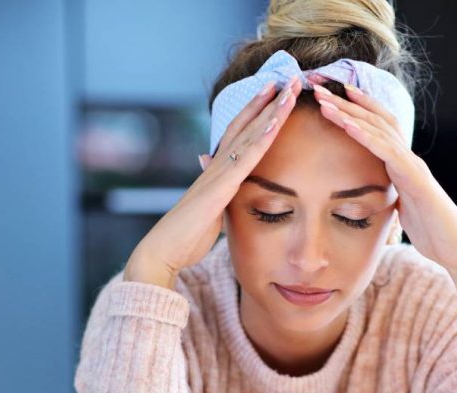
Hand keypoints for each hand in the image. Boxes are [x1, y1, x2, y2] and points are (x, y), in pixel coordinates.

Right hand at [123, 76, 303, 286]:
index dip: (257, 111)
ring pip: (249, 134)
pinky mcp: (222, 186)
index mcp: (215, 171)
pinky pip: (247, 157)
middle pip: (246, 124)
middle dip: (269, 101)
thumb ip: (220, 196)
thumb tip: (222, 187)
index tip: (275, 92)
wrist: (165, 250)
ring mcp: (218, 173)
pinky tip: (277, 122)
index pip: (239, 133)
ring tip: (291, 89)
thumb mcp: (211, 212)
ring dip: (272, 110)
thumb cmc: (187, 237)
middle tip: (290, 78)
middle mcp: (216, 165)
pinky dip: (263, 137)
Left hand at [310, 83, 456, 280]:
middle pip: (376, 120)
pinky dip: (367, 136)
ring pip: (380, 130)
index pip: (378, 127)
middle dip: (347, 102)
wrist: (456, 248)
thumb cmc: (431, 232)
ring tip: (326, 102)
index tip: (332, 95)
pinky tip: (348, 125)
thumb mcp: (401, 208)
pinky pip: (388, 152)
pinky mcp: (416, 178)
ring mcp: (414, 165)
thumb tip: (372, 196)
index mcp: (403, 164)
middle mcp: (409, 158)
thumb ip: (389, 194)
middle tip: (320, 86)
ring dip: (350, 113)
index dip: (357, 108)